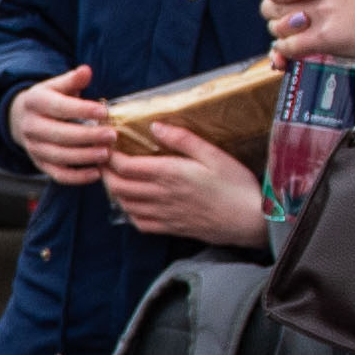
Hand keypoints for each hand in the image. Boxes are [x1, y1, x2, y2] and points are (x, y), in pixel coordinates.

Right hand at [6, 65, 112, 185]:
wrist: (23, 118)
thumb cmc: (50, 99)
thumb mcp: (58, 85)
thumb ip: (73, 80)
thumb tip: (86, 71)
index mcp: (34, 102)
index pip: (59, 107)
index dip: (82, 110)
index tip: (105, 111)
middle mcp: (30, 126)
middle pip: (59, 135)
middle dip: (88, 136)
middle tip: (112, 136)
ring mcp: (33, 147)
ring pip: (59, 156)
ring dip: (85, 157)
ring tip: (107, 154)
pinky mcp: (39, 164)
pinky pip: (58, 174)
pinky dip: (77, 177)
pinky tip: (96, 173)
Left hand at [102, 123, 271, 246]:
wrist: (250, 221)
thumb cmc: (236, 184)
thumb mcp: (214, 154)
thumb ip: (182, 139)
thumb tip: (154, 126)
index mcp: (169, 174)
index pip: (125, 165)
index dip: (109, 155)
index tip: (107, 143)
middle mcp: (161, 196)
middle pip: (117, 186)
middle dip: (105, 172)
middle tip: (104, 159)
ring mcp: (164, 215)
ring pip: (124, 205)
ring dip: (115, 190)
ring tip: (115, 177)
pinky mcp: (171, 228)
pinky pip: (139, 223)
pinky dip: (129, 212)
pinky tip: (133, 202)